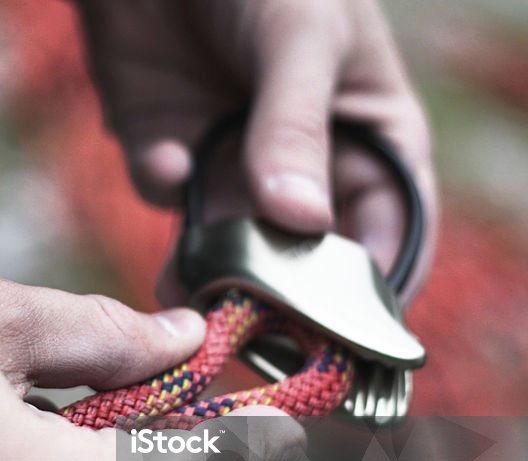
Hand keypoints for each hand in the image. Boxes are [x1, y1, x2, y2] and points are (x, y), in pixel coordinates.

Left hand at [76, 0, 436, 300]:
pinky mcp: (171, 152)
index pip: (388, 231)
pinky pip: (168, 198)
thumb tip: (300, 220)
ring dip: (211, 269)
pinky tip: (167, 158)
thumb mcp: (300, 35)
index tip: (345, 332)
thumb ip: (296, 126)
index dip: (372, 287)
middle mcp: (303, 164)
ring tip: (194, 292)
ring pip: (229, 245)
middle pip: (303, 258)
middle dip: (283, 294)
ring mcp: (233, 162)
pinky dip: (165, 187)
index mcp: (367, 137)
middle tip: (257, 326)